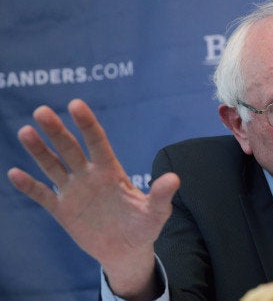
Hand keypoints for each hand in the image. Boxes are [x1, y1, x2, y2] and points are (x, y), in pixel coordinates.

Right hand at [7, 99, 179, 298]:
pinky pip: (43, 195)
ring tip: (26, 132)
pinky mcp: (62, 210)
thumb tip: (174, 179)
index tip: (76, 105)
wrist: (126, 250)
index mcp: (111, 171)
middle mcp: (89, 176)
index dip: (87, 124)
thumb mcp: (155, 212)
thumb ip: (161, 195)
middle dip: (57, 131)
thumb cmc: (143, 226)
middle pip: (71, 149)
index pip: (97, 143)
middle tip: (42, 111)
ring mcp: (74, 191)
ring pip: (53, 166)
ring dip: (39, 151)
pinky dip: (29, 186)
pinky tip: (15, 173)